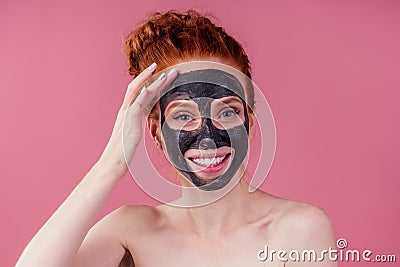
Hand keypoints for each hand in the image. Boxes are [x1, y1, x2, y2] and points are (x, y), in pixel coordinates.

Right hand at [96, 63, 176, 178]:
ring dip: (152, 81)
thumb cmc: (124, 153)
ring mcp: (127, 114)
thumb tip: (146, 128)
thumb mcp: (134, 136)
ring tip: (166, 73)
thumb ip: (139, 128)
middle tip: (170, 70)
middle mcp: (127, 110)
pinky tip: (150, 87)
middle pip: (141, 87)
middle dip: (155, 77)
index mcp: (129, 113)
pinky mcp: (129, 121)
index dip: (153, 83)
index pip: (142, 94)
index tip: (164, 77)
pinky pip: (136, 104)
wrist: (113, 163)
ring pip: (139, 91)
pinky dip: (143, 94)